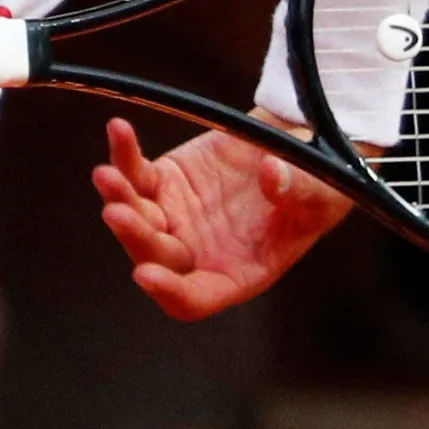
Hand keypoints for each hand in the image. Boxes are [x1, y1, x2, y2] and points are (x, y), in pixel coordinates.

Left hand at [91, 114, 351, 318]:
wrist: (293, 149)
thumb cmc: (312, 190)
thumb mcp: (321, 195)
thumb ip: (299, 191)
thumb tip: (273, 176)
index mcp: (234, 274)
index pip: (192, 298)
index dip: (168, 291)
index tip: (146, 274)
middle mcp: (196, 253)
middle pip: (154, 256)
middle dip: (135, 236)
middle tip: (118, 213)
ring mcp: (174, 218)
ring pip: (136, 216)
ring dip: (118, 198)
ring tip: (107, 175)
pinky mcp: (162, 182)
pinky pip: (135, 173)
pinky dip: (124, 154)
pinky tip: (119, 130)